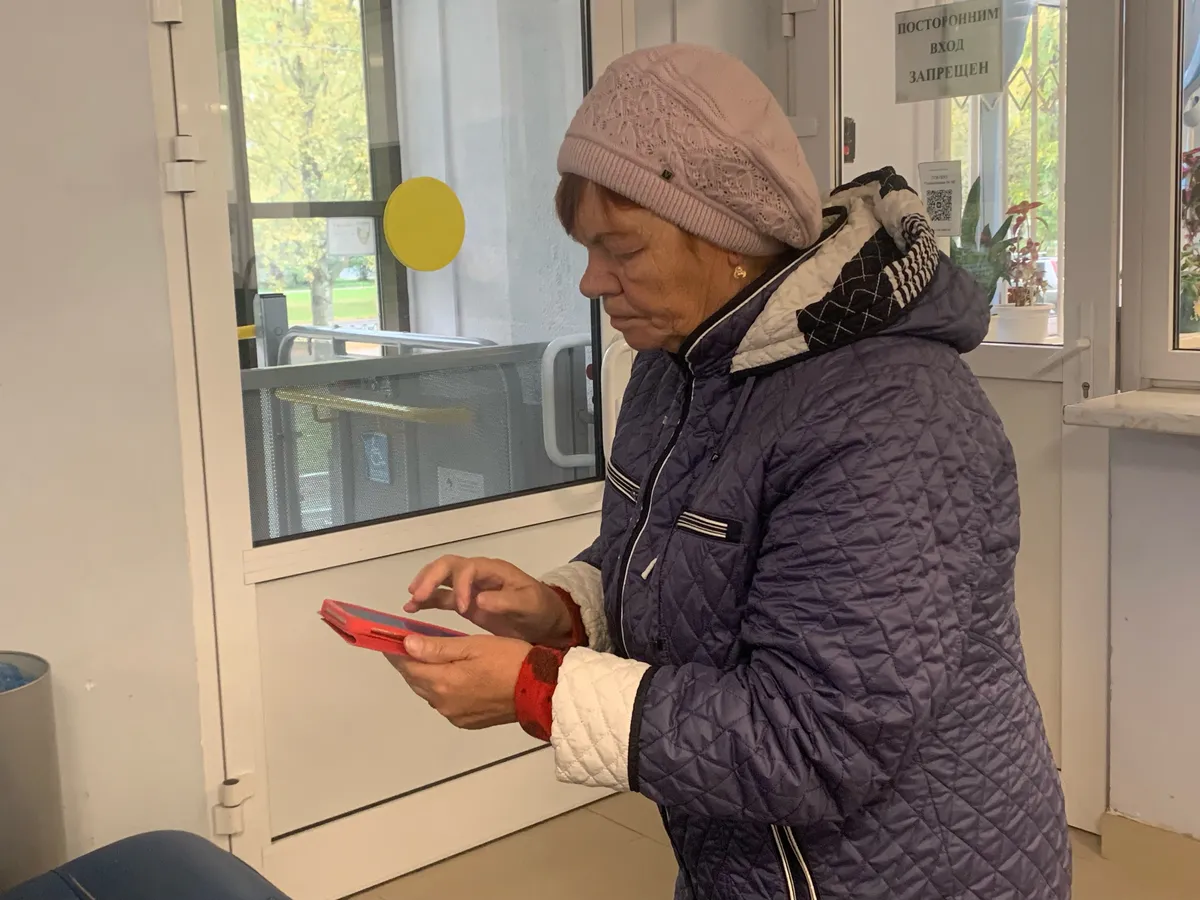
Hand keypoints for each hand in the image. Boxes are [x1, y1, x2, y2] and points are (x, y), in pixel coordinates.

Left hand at [388, 634, 530, 729]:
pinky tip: (452, 676)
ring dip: (426, 675)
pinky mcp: (467, 721)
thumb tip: (406, 644)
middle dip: (410, 662)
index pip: (408, 666)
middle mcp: (443, 703)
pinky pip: (445, 702)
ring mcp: (455, 715)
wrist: (540, 690)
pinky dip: (443, 688)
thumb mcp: (474, 645)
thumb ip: (438, 646)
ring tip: (431, 656)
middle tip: (409, 643)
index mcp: (443, 682)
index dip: (395, 651)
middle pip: (416, 680)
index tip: (388, 638)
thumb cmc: (509, 659)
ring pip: (430, 692)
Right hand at [405, 556, 573, 646]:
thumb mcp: (530, 604)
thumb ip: (507, 601)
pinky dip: (427, 601)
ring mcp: (470, 587)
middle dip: (431, 578)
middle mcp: (478, 574)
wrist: (546, 621)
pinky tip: (412, 609)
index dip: (461, 585)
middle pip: (448, 566)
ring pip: (441, 578)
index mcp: (494, 570)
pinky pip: (442, 597)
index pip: (469, 568)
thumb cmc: (540, 609)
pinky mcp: (466, 603)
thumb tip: (480, 599)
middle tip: (417, 596)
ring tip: (410, 603)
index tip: (463, 608)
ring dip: (424, 587)